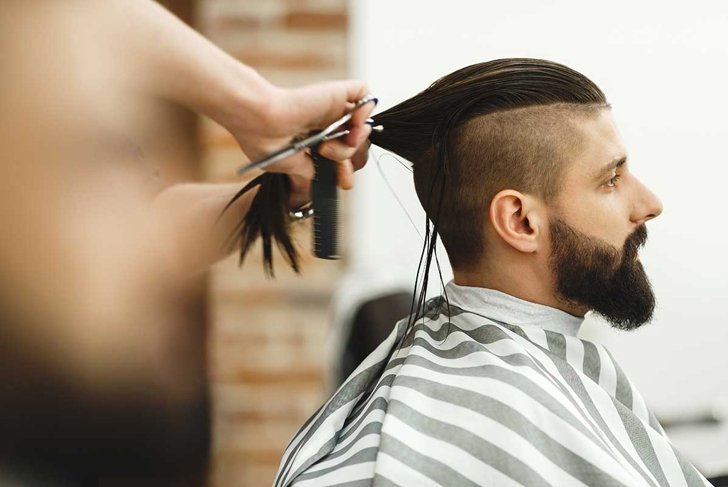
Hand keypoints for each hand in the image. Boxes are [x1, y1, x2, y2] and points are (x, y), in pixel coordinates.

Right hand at [230, 80, 375, 196]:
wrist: (258, 119)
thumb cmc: (262, 139)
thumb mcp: (289, 165)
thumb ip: (309, 170)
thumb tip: (321, 177)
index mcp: (311, 136)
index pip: (341, 153)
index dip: (346, 169)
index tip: (344, 182)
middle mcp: (323, 121)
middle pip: (354, 141)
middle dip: (350, 158)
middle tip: (337, 165)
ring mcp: (331, 107)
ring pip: (361, 124)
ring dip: (354, 141)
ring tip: (329, 146)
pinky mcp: (336, 93)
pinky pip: (365, 94)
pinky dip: (366, 110)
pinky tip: (353, 124)